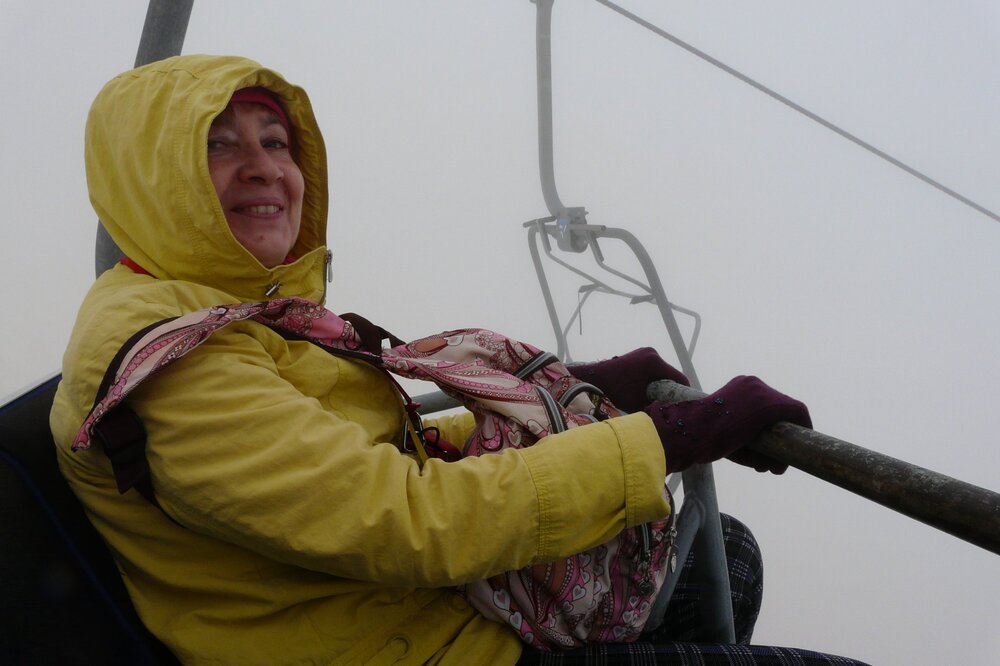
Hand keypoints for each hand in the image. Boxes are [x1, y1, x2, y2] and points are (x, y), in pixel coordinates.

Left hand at [567, 347, 688, 413]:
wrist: (594, 378)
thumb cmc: (615, 391)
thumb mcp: (638, 402)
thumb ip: (656, 406)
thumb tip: (670, 412)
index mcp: (654, 362)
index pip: (680, 378)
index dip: (684, 393)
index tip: (685, 405)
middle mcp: (652, 353)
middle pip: (671, 374)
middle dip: (671, 389)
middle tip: (669, 404)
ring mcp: (645, 352)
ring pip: (662, 371)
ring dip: (662, 384)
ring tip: (657, 398)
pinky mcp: (639, 354)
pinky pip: (653, 368)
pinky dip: (653, 378)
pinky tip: (648, 389)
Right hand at [643, 375, 810, 474]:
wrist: (693, 434)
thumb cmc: (704, 438)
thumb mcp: (727, 434)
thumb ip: (748, 442)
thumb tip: (771, 464)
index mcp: (739, 387)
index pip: (765, 403)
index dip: (772, 425)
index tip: (770, 444)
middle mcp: (753, 383)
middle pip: (779, 407)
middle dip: (781, 434)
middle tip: (775, 462)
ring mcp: (762, 391)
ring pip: (789, 412)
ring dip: (788, 438)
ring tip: (778, 466)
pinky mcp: (770, 403)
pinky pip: (797, 412)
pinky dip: (803, 427)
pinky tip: (799, 448)